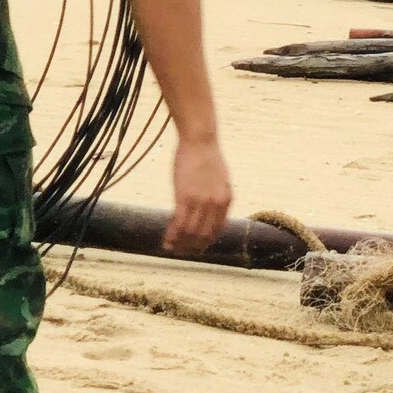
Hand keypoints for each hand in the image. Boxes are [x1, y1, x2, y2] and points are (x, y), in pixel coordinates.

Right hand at [162, 135, 231, 255]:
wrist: (200, 141)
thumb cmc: (207, 157)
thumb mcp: (220, 179)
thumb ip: (217, 196)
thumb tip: (211, 209)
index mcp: (227, 200)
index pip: (218, 229)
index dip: (206, 241)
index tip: (197, 247)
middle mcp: (216, 204)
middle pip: (204, 235)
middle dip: (192, 247)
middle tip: (181, 251)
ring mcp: (201, 202)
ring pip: (190, 232)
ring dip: (180, 244)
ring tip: (171, 248)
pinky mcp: (184, 197)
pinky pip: (179, 223)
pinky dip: (172, 235)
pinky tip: (166, 241)